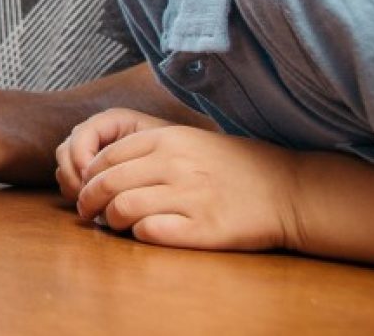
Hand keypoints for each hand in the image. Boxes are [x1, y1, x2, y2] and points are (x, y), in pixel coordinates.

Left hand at [70, 114, 301, 252]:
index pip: (105, 156)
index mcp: (168, 139)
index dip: (87, 175)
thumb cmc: (233, 167)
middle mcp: (175, 164)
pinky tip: (144, 233)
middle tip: (87, 212)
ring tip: (113, 225)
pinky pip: (150, 232)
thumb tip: (98, 167)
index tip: (85, 187)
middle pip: (106, 182)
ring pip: (122, 208)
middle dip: (87, 200)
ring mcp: (190, 196)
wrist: (289, 191)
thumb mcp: (189, 141)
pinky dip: (139, 234)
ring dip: (110, 220)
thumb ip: (147, 149)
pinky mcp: (204, 228)